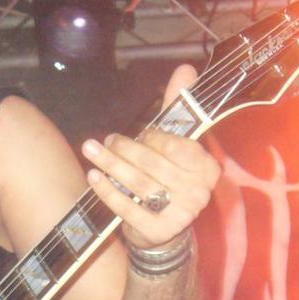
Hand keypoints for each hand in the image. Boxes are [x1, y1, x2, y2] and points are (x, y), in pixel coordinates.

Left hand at [81, 64, 220, 249]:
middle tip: (106, 141)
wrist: (163, 229)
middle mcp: (199, 193)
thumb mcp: (174, 144)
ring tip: (91, 150)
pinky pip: (127, 207)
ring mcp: (180, 215)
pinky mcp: (158, 231)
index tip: (138, 133)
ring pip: (138, 184)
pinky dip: (107, 191)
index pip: (176, 146)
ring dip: (111, 165)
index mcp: (207, 168)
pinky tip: (94, 176)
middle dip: (124, 149)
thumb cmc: (167, 177)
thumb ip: (178, 108)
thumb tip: (186, 68)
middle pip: (153, 165)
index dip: (153, 138)